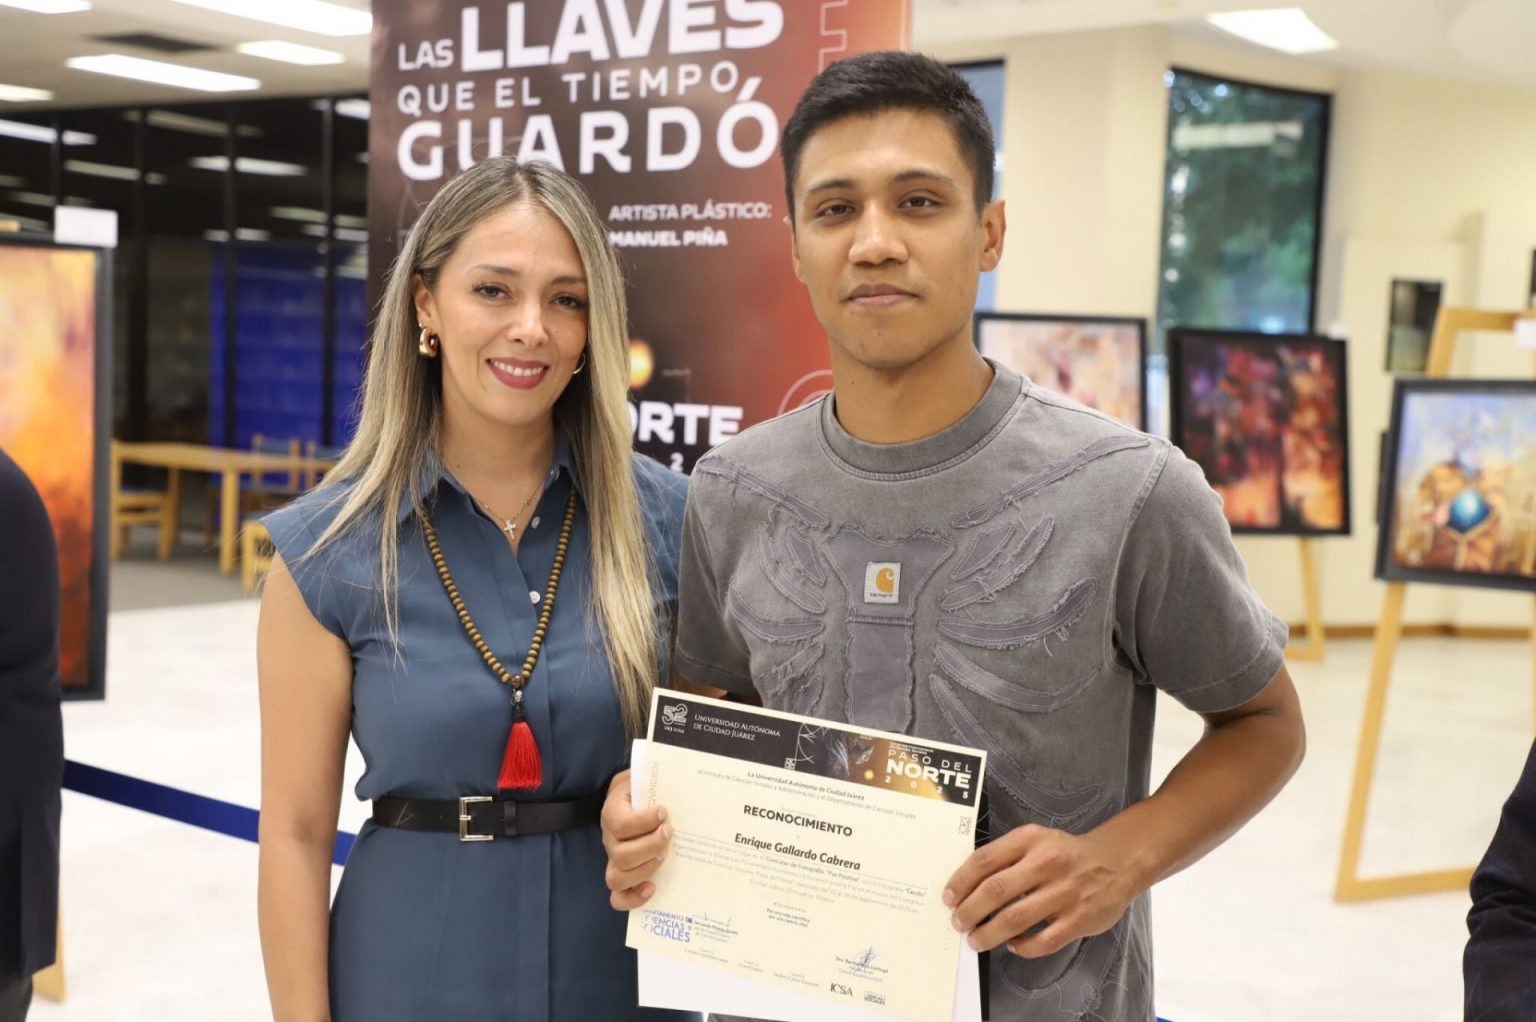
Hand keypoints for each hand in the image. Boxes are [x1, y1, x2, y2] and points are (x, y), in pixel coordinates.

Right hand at [600, 769, 672, 910]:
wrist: (630, 797)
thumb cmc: (642, 788)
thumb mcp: (643, 776)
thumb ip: (654, 778)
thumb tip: (679, 782)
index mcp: (612, 812)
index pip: (621, 824)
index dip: (643, 821)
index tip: (664, 812)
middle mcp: (609, 839)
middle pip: (620, 854)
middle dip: (650, 846)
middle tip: (669, 833)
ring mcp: (613, 859)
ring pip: (617, 877)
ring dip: (645, 869)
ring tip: (664, 856)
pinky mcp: (621, 875)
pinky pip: (617, 897)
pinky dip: (633, 897)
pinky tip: (653, 888)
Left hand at [942, 824, 1141, 957]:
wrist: (1116, 862)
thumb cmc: (1065, 853)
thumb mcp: (1035, 840)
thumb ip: (1006, 856)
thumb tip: (967, 885)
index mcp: (1030, 840)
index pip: (984, 860)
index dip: (960, 882)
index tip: (949, 898)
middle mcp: (1047, 863)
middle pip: (995, 890)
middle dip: (969, 911)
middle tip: (958, 923)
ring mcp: (1065, 892)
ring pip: (1015, 919)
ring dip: (988, 933)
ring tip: (976, 940)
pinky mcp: (1079, 919)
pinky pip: (1042, 941)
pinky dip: (1022, 947)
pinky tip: (1012, 945)